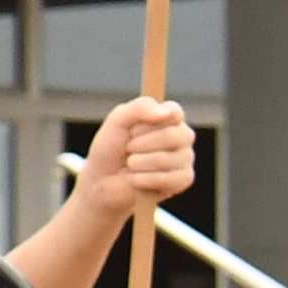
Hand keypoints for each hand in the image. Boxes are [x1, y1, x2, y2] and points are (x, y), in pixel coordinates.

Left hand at [76, 95, 195, 220]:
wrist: (102, 180)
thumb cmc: (111, 148)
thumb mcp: (117, 121)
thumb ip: (139, 108)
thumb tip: (165, 112)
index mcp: (169, 117)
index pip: (174, 112)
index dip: (147, 123)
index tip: (131, 130)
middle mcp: (182, 135)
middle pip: (172, 136)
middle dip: (139, 145)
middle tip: (127, 149)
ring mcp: (185, 157)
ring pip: (166, 159)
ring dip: (138, 163)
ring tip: (130, 164)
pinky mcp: (184, 179)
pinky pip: (167, 179)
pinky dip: (143, 179)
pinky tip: (135, 179)